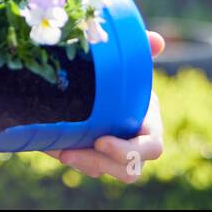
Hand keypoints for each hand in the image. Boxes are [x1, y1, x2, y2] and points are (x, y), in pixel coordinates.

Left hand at [42, 30, 165, 182]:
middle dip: (102, 163)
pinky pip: (87, 166)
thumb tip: (157, 40)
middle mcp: (134, 142)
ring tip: (62, 150)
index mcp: (149, 122)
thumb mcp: (127, 61)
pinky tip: (54, 144)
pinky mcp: (95, 156)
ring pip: (104, 171)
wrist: (88, 82)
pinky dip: (71, 156)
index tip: (100, 140)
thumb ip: (142, 50)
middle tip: (72, 152)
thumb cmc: (117, 71)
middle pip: (129, 170)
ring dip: (84, 163)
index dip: (129, 150)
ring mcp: (114, 154)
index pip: (151, 148)